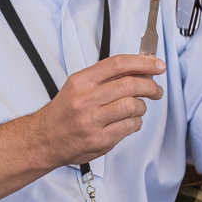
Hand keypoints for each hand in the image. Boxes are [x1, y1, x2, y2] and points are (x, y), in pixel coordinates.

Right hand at [30, 53, 165, 167]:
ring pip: (133, 106)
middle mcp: (86, 99)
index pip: (117, 64)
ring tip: (137, 108)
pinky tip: (129, 122)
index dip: (143, 63)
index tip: (157, 65)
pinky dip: (135, 123)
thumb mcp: (78, 86)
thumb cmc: (64, 112)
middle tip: (156, 90)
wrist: (44, 139)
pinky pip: (129, 127)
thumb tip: (140, 70)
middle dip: (150, 86)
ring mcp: (93, 120)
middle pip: (130, 85)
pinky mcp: (100, 139)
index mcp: (81, 81)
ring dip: (142, 107)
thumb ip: (107, 78)